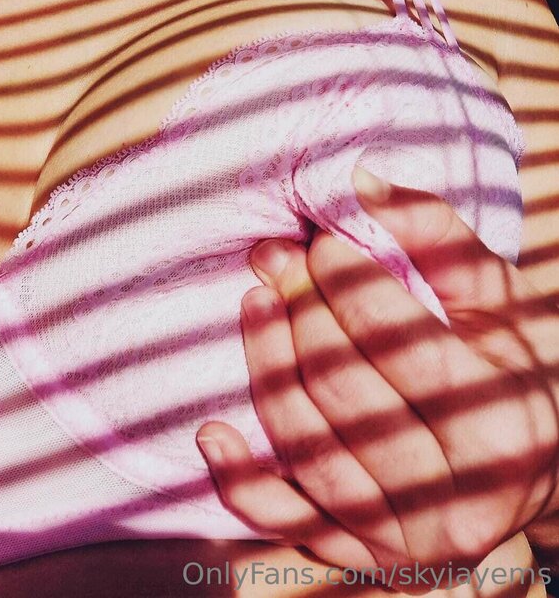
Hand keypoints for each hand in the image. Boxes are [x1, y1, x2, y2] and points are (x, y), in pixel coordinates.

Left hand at [196, 166, 558, 575]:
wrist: (531, 466)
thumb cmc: (512, 364)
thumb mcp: (498, 296)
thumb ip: (434, 232)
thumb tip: (358, 179)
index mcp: (502, 425)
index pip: (402, 345)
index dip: (350, 285)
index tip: (322, 243)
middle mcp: (458, 499)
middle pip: (347, 394)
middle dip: (303, 313)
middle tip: (278, 258)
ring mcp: (407, 540)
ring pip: (310, 449)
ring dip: (268, 366)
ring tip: (255, 300)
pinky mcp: (362, 558)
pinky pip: (288, 524)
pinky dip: (240, 483)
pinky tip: (210, 431)